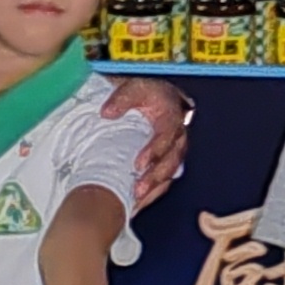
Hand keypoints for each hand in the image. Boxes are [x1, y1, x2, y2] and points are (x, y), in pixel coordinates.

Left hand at [101, 75, 194, 208]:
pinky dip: (155, 187)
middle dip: (156, 176)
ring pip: (172, 169)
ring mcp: (175, 146)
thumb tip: (107, 113)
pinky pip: (167, 174)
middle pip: (173, 158)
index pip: (167, 135)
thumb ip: (122, 98)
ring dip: (156, 185)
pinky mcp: (169, 156)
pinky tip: (140, 197)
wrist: (150, 96)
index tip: (139, 164)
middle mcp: (178, 133)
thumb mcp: (133, 87)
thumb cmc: (144, 92)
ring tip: (137, 197)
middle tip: (139, 189)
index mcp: (172, 114)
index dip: (155, 151)